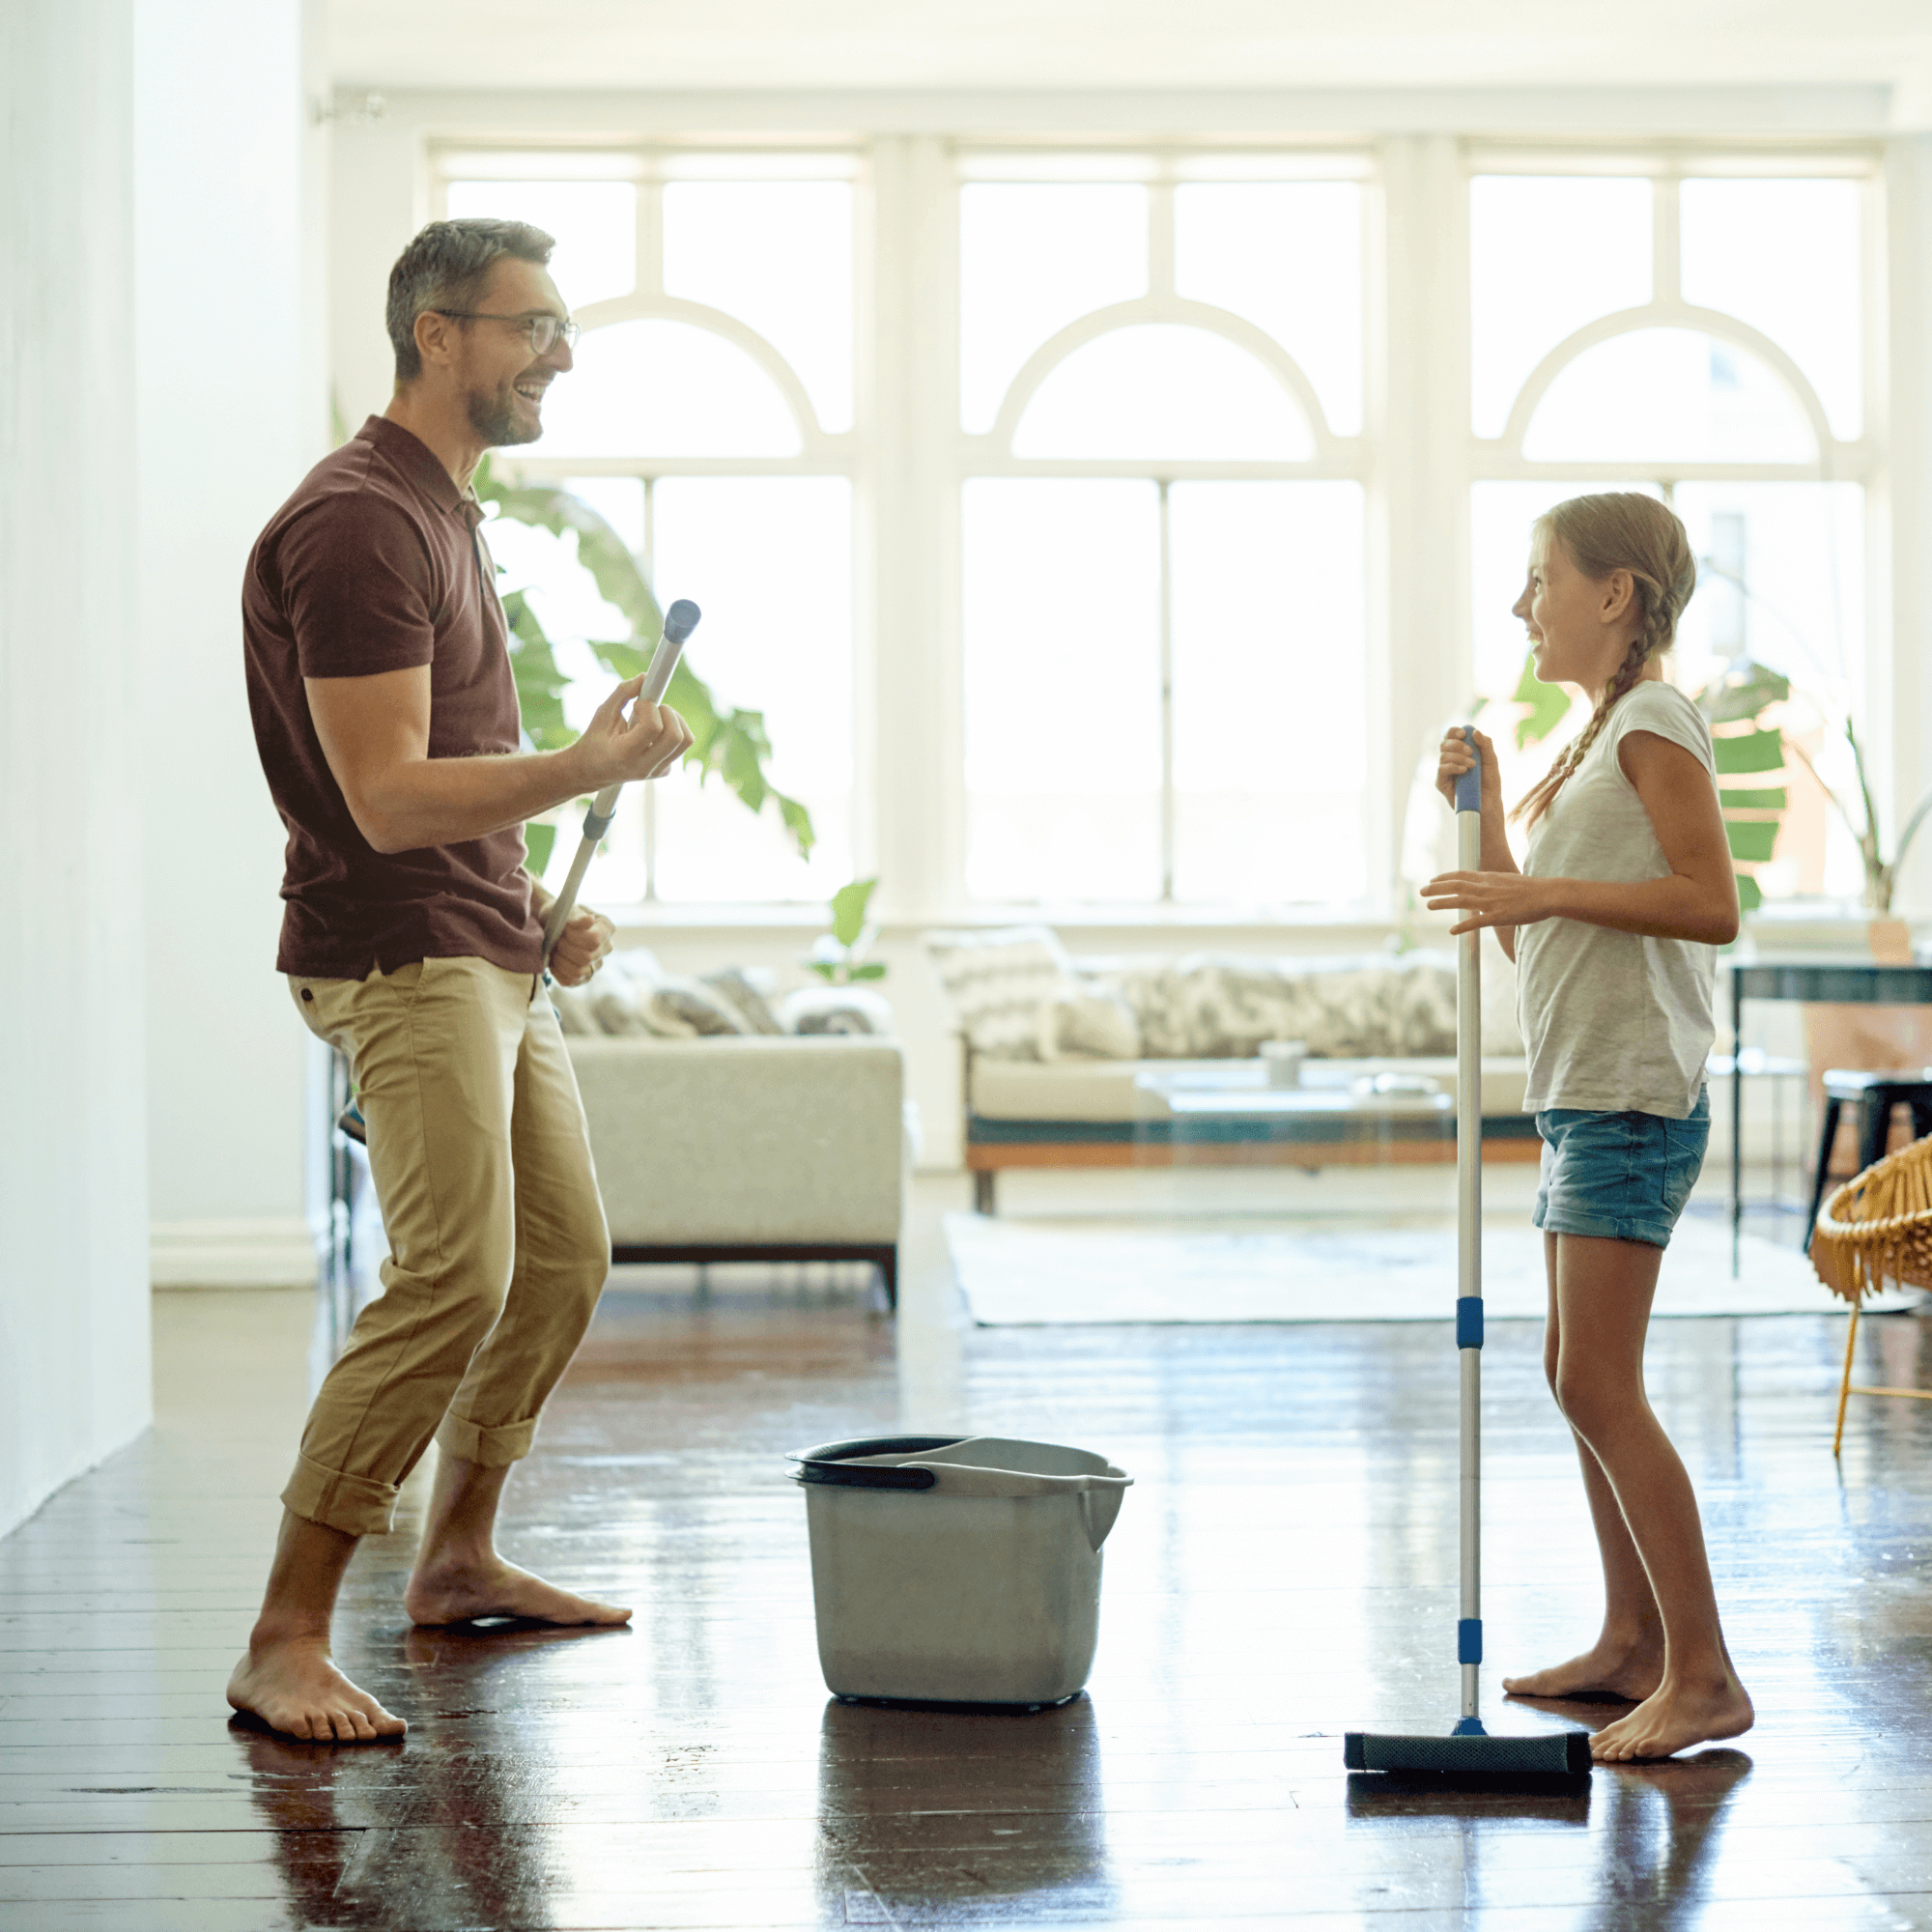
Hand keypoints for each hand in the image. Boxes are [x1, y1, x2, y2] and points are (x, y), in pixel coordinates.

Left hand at [548, 908, 613, 986]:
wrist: (549, 927)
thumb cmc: (559, 915)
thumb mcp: (565, 910)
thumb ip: (576, 916)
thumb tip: (589, 921)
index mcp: (606, 928)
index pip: (595, 940)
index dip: (575, 938)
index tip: (564, 931)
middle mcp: (605, 948)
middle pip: (586, 958)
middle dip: (565, 949)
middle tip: (556, 941)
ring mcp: (596, 964)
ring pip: (578, 972)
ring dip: (560, 962)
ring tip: (554, 951)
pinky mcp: (584, 977)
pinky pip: (570, 981)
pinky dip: (557, 972)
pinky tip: (554, 962)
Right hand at [574, 677, 695, 788]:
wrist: (593, 771)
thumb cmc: (596, 740)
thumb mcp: (603, 714)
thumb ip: (622, 693)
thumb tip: (645, 677)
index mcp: (625, 754)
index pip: (653, 727)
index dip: (649, 707)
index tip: (637, 704)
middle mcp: (645, 767)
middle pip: (676, 736)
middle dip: (668, 713)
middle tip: (651, 709)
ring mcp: (657, 771)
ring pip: (686, 740)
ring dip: (674, 721)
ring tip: (653, 719)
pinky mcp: (665, 770)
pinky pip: (681, 745)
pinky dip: (671, 730)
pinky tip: (652, 733)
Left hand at [1419, 869, 1553, 934]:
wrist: (1548, 894)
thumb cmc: (1532, 889)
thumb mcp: (1508, 880)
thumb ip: (1493, 883)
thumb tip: (1484, 886)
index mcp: (1489, 878)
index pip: (1461, 875)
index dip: (1444, 877)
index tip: (1432, 880)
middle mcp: (1487, 887)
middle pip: (1456, 885)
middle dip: (1436, 888)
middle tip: (1421, 892)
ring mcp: (1491, 902)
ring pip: (1461, 900)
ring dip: (1443, 903)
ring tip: (1428, 906)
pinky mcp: (1498, 916)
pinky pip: (1477, 922)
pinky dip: (1463, 926)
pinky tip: (1452, 931)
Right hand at [1436, 727, 1500, 809]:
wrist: (1489, 802)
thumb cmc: (1490, 782)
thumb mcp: (1491, 760)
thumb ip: (1485, 745)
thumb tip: (1474, 731)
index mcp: (1459, 751)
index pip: (1450, 736)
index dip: (1453, 732)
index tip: (1463, 734)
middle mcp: (1449, 760)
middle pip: (1444, 744)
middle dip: (1456, 744)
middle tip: (1470, 752)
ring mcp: (1445, 772)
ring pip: (1443, 756)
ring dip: (1458, 757)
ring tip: (1472, 765)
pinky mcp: (1442, 784)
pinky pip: (1441, 770)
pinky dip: (1452, 767)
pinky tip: (1463, 770)